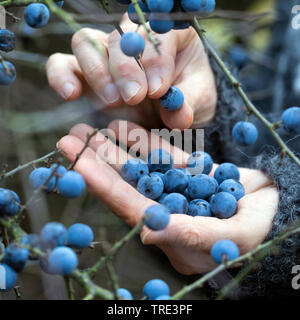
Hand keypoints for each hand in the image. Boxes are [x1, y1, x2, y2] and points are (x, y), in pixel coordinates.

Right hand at [46, 14, 216, 129]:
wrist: (171, 114)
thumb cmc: (189, 99)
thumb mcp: (198, 102)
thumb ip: (189, 104)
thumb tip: (179, 113)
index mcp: (169, 34)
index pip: (156, 32)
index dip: (155, 58)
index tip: (159, 89)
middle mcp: (133, 38)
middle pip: (118, 36)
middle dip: (126, 68)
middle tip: (134, 97)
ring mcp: (106, 54)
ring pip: (86, 43)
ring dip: (97, 71)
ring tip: (113, 100)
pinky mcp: (86, 74)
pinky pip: (62, 64)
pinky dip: (61, 76)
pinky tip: (71, 94)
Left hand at [57, 121, 278, 274]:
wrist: (280, 207)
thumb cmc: (260, 229)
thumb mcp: (230, 237)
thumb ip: (188, 235)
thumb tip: (144, 234)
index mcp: (171, 234)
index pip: (130, 207)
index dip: (103, 184)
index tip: (77, 161)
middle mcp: (165, 213)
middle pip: (126, 185)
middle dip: (97, 161)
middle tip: (69, 138)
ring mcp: (173, 191)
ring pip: (139, 167)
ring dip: (114, 147)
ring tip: (88, 127)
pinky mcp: (184, 175)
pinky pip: (159, 156)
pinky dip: (143, 142)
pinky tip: (122, 126)